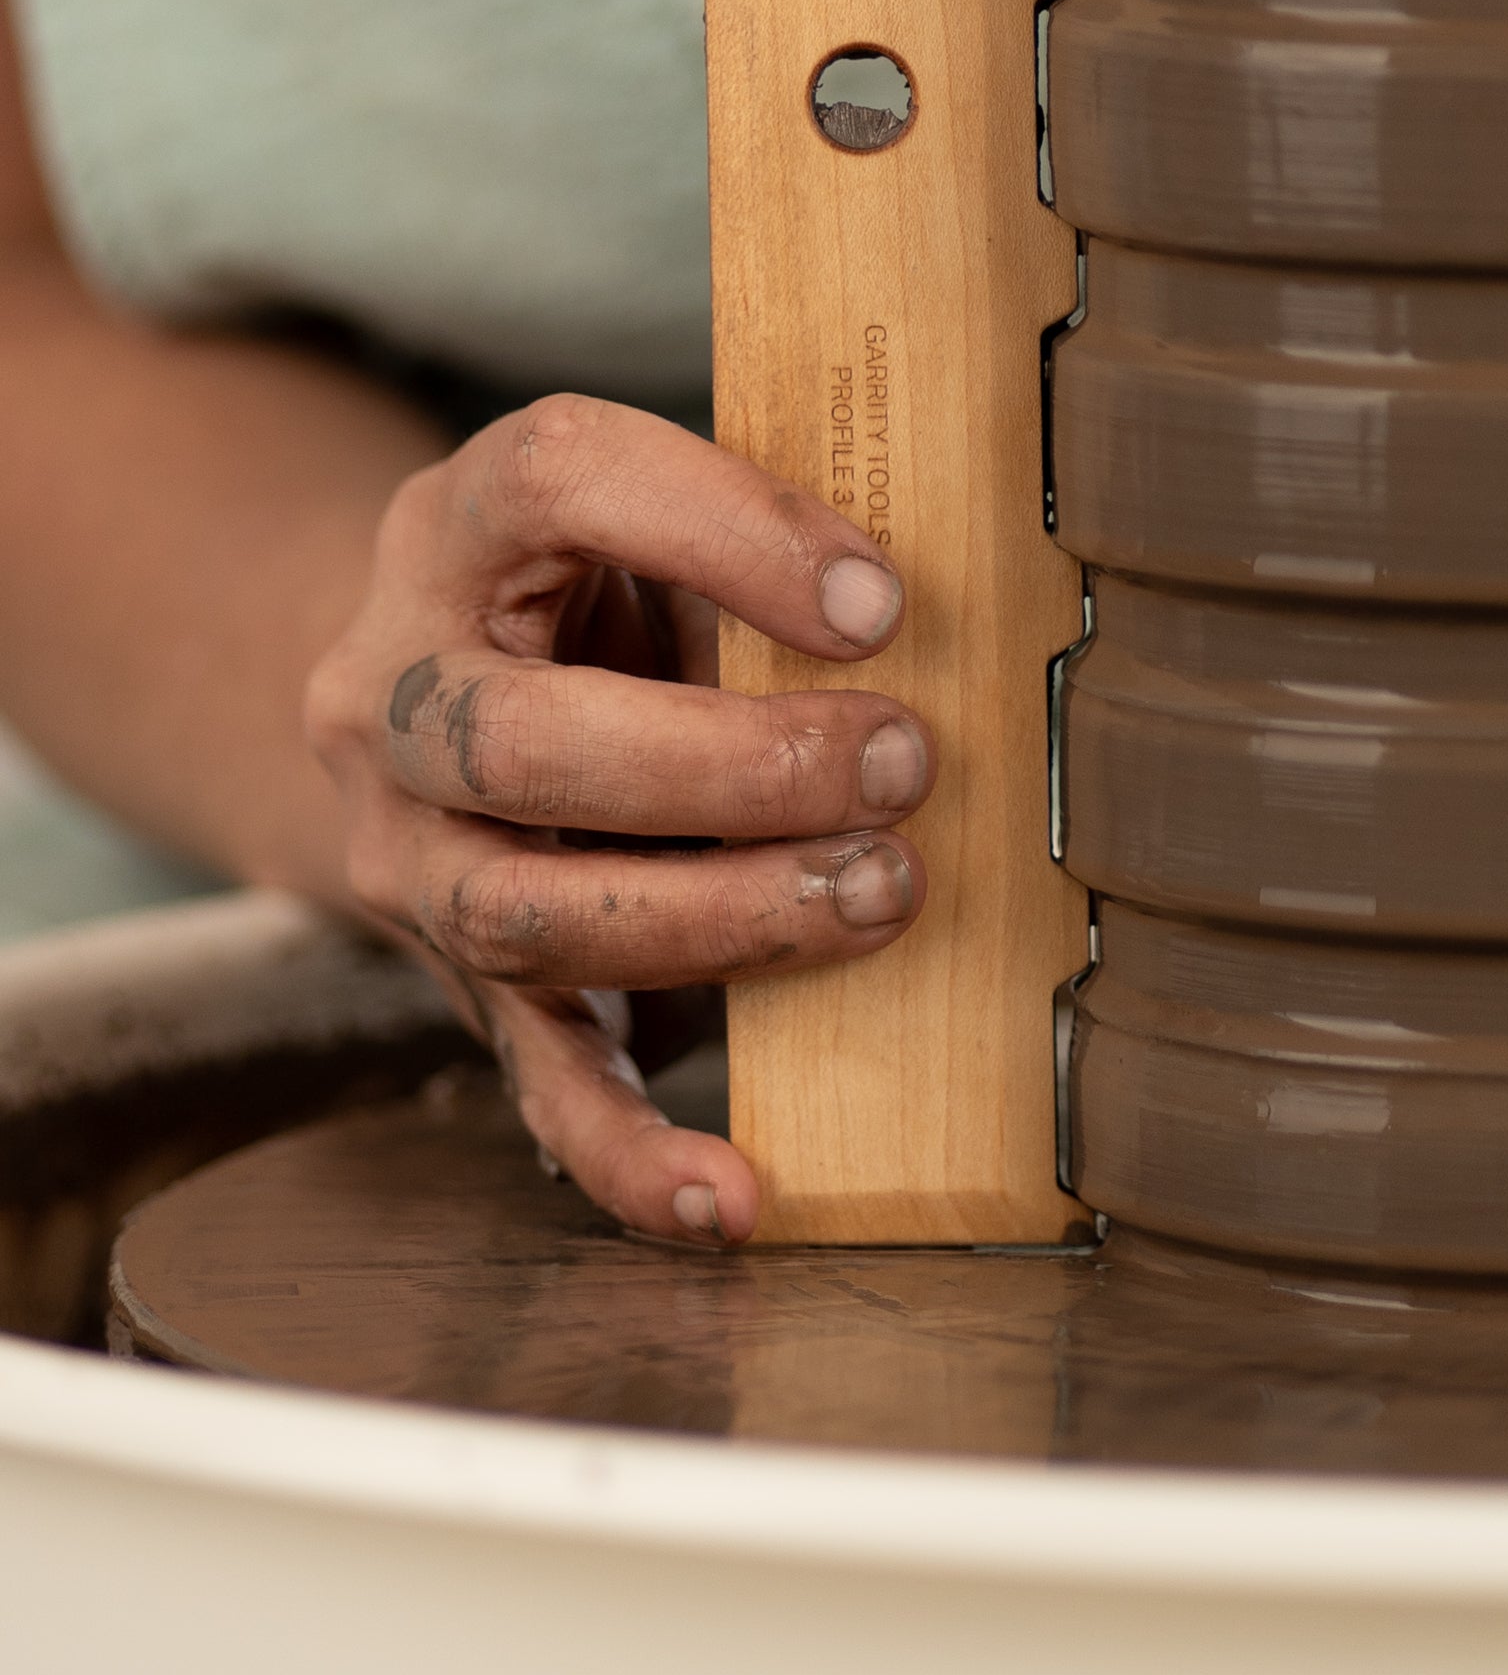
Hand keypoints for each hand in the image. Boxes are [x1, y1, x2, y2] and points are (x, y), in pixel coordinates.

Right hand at [305, 393, 928, 1244]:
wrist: (420, 696)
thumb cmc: (592, 591)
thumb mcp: (650, 526)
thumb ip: (757, 550)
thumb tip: (948, 613)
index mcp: (456, 528)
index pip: (558, 480)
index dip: (724, 530)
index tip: (879, 599)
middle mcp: (392, 692)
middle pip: (526, 739)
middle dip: (736, 765)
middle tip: (903, 761)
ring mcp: (407, 850)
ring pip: (532, 913)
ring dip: (727, 920)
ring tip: (882, 893)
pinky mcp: (455, 981)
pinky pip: (532, 1083)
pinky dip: (634, 1156)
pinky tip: (736, 1194)